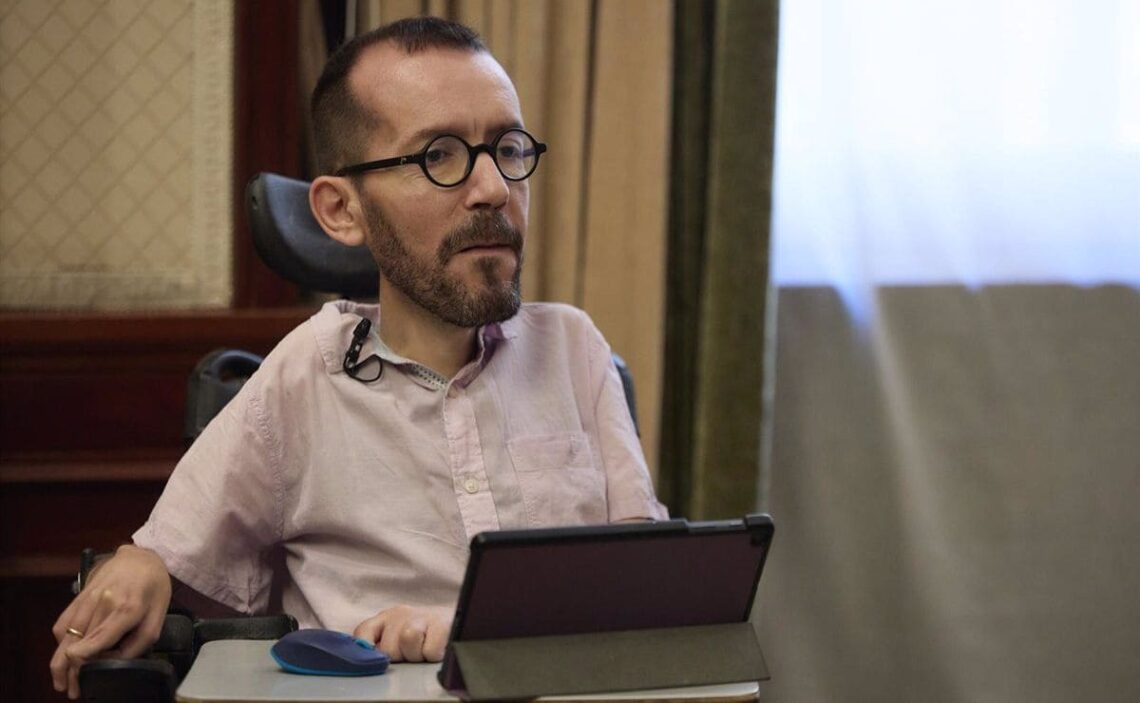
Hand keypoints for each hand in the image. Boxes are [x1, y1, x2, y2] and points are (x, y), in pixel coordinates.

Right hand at [49, 545, 171, 699]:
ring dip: (60, 661)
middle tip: (71, 690)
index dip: (86, 658)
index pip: (100, 637)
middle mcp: (103, 603)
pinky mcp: (78, 596)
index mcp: (128, 608)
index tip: (82, 676)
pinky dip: (60, 641)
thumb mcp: (159, 614)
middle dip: (72, 671)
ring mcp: (87, 598)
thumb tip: (117, 660)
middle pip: (79, 642)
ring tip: (62, 681)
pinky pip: (62, 623)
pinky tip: (64, 653)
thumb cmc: (154, 587)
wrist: (140, 556)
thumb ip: (141, 640)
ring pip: (65, 635)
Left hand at [353, 605, 452, 662]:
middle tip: (412, 654)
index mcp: (387, 617)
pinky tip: (438, 649)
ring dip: (416, 654)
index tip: (377, 659)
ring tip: (424, 651)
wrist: (461, 621)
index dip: (367, 649)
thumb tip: (369, 658)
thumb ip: (381, 645)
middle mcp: (402, 613)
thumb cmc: (425, 636)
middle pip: (388, 644)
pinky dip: (433, 655)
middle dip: (400, 657)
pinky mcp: (442, 623)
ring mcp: (422, 616)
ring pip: (408, 639)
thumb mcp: (397, 637)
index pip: (364, 632)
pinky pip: (430, 649)